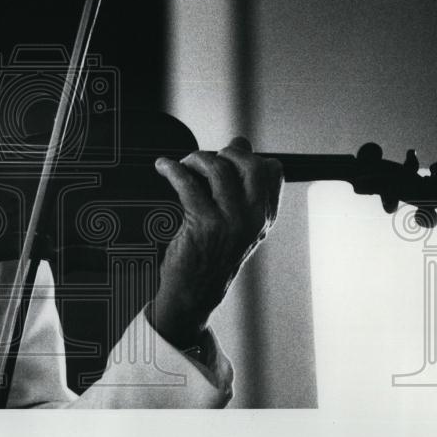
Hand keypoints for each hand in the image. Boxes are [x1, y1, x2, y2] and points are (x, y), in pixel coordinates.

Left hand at [146, 137, 282, 348]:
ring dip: (195, 159)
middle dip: (225, 152)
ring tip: (182, 164)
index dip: (249, 156)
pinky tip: (163, 166)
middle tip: (205, 159)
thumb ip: (241, 189)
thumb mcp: (238, 224)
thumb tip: (240, 144)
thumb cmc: (212, 254)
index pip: (273, 171)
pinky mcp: (204, 225)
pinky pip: (188, 183)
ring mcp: (231, 221)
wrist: (194, 293)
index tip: (228, 156)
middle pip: (250, 163)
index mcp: (265, 217)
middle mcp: (254, 218)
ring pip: (217, 169)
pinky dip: (172, 169)